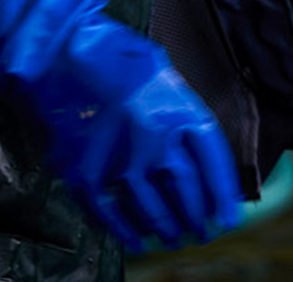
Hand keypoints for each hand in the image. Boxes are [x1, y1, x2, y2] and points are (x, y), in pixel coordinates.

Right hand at [0, 0, 243, 247]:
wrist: (64, 52)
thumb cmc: (119, 60)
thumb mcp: (166, 78)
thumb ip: (182, 117)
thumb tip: (199, 162)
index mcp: (180, 110)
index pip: (214, 163)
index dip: (223, 195)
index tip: (228, 219)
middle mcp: (156, 138)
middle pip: (187, 189)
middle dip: (197, 216)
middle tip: (202, 232)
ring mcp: (120, 157)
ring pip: (153, 207)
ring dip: (167, 228)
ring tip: (176, 238)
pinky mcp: (86, 169)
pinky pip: (110, 211)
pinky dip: (124, 230)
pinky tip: (136, 241)